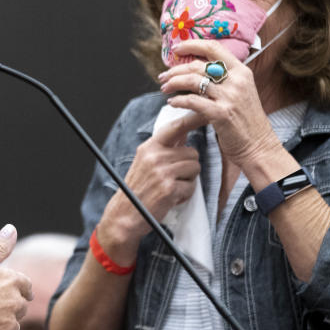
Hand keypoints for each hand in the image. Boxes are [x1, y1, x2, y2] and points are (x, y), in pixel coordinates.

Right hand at [0, 224, 32, 329]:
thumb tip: (12, 228)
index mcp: (13, 281)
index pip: (25, 286)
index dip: (17, 288)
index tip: (7, 291)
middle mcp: (15, 304)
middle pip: (20, 307)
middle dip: (7, 306)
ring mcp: (8, 325)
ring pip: (11, 326)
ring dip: (1, 324)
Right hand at [98, 111, 204, 263]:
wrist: (124, 215)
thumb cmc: (137, 190)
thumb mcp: (145, 162)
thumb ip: (164, 148)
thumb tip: (183, 132)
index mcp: (149, 147)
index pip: (175, 127)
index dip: (192, 119)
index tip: (205, 114)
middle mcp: (155, 156)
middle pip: (192, 152)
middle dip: (189, 166)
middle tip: (175, 177)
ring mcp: (162, 172)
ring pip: (194, 168)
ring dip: (188, 180)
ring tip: (171, 187)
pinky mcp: (169, 188)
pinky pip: (191, 187)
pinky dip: (184, 195)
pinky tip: (170, 198)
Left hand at [158, 39, 280, 166]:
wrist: (258, 145)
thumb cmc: (246, 119)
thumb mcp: (241, 91)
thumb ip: (224, 78)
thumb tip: (197, 68)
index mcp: (242, 71)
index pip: (214, 48)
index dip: (192, 45)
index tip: (176, 49)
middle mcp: (237, 81)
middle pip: (198, 65)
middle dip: (176, 69)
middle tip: (163, 75)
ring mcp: (230, 97)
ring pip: (192, 81)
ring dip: (174, 83)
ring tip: (165, 88)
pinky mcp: (221, 113)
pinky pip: (192, 101)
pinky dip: (178, 100)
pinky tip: (172, 102)